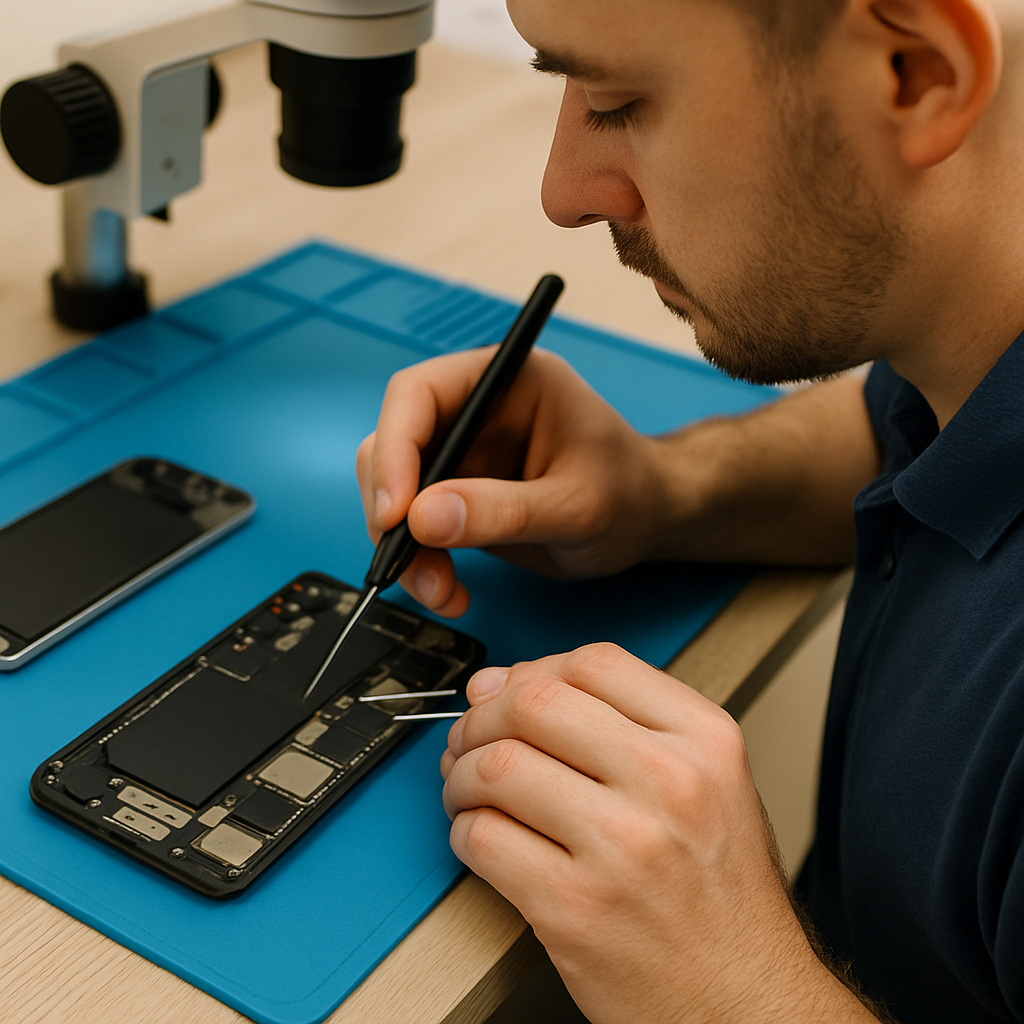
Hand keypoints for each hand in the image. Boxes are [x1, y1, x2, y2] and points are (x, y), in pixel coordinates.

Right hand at [356, 348, 669, 615]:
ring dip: (403, 547)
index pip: (419, 394)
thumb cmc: (629, 494)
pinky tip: (449, 592)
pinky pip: (413, 526)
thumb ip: (504, 511)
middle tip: (406, 562)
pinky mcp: (457, 494)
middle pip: (393, 444)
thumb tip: (422, 518)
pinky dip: (418, 563)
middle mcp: (474, 410)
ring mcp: (462, 453)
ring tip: (441, 592)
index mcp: (506, 381)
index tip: (396, 511)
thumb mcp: (576, 507)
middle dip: (390, 509)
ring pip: (394, 492)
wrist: (647, 521)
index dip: (394, 448)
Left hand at [440, 645, 876, 1023]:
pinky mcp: (573, 907)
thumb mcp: (706, 784)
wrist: (746, 1002)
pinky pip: (483, 837)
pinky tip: (483, 837)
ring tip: (469, 792)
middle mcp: (669, 782)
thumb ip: (615, 723)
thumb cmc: (721, 896)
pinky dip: (464, 831)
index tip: (511, 693)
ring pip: (497, 766)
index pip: (594, 663)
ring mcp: (621, 845)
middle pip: (535, 703)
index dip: (534, 671)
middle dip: (483, 718)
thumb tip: (505, 684)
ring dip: (462, 776)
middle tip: (473, 741)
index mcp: (705, 741)